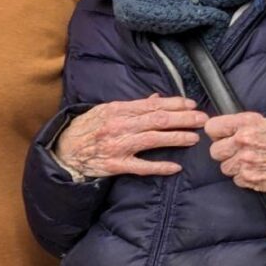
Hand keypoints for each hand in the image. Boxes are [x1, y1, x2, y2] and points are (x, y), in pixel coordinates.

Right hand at [54, 95, 207, 179]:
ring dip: (176, 138)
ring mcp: (118, 145)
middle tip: (202, 120)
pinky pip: (141, 166)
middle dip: (183, 119)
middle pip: (157, 120)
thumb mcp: (106, 110)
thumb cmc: (87, 128)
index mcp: (118, 109)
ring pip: (153, 140)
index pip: (152, 105)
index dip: (174, 104)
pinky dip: (159, 166)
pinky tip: (175, 167)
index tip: (191, 104)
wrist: (63, 150)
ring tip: (194, 138)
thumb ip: (133, 106)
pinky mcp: (115, 165)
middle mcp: (119, 125)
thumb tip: (156, 99)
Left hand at [205, 113, 265, 195]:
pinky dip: (244, 178)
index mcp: (246, 123)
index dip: (217, 134)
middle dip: (224, 152)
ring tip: (252, 163)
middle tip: (238, 152)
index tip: (222, 137)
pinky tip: (258, 172)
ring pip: (224, 167)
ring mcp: (245, 162)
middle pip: (215, 151)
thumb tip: (224, 129)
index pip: (212, 128)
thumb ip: (243, 125)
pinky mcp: (250, 179)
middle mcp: (243, 141)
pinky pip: (236, 180)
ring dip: (235, 167)